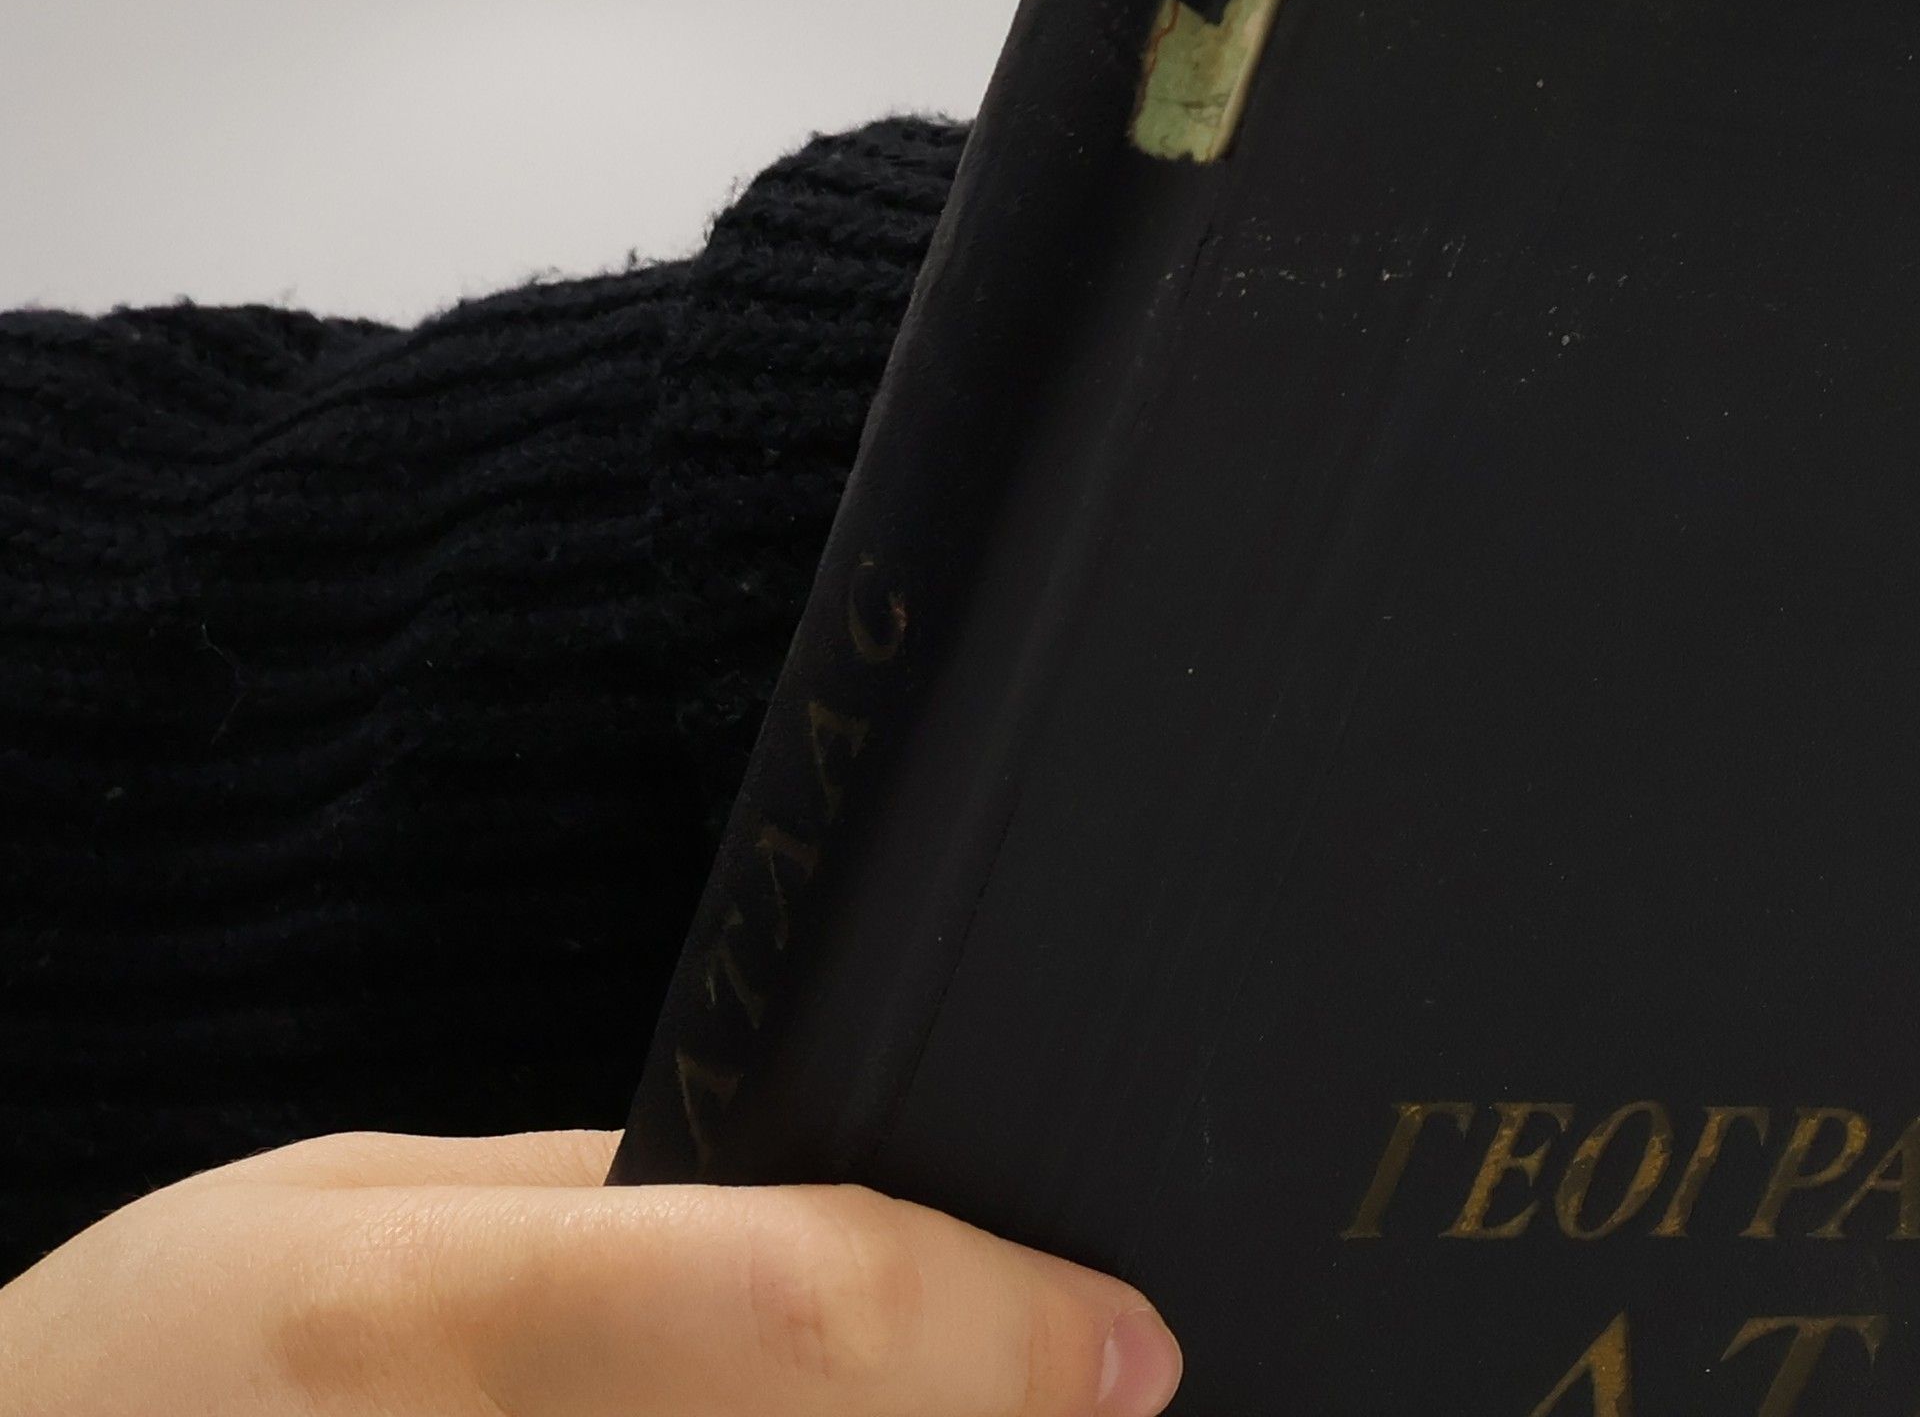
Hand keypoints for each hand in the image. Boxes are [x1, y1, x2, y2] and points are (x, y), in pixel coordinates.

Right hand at [0, 1127, 1181, 1416]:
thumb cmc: (149, 1362)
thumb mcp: (347, 1208)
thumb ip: (590, 1208)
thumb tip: (806, 1190)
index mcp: (426, 1317)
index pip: (789, 1296)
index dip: (990, 1321)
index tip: (1129, 1343)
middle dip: (996, 1415)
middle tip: (1086, 1386)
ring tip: (975, 1397)